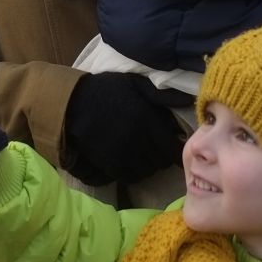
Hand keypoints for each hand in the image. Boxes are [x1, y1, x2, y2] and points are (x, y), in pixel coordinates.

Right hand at [61, 72, 188, 186]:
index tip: (175, 146)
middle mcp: (138, 141)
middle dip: (163, 156)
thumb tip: (187, 100)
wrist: (73, 104)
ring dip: (150, 165)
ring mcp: (123, 155)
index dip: (176, 149)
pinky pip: (131, 177)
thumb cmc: (108, 91)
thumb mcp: (136, 84)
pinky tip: (133, 162)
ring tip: (146, 156)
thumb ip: (162, 94)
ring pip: (148, 171)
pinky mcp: (110, 165)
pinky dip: (135, 173)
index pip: (172, 147)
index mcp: (147, 120)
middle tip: (159, 149)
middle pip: (161, 162)